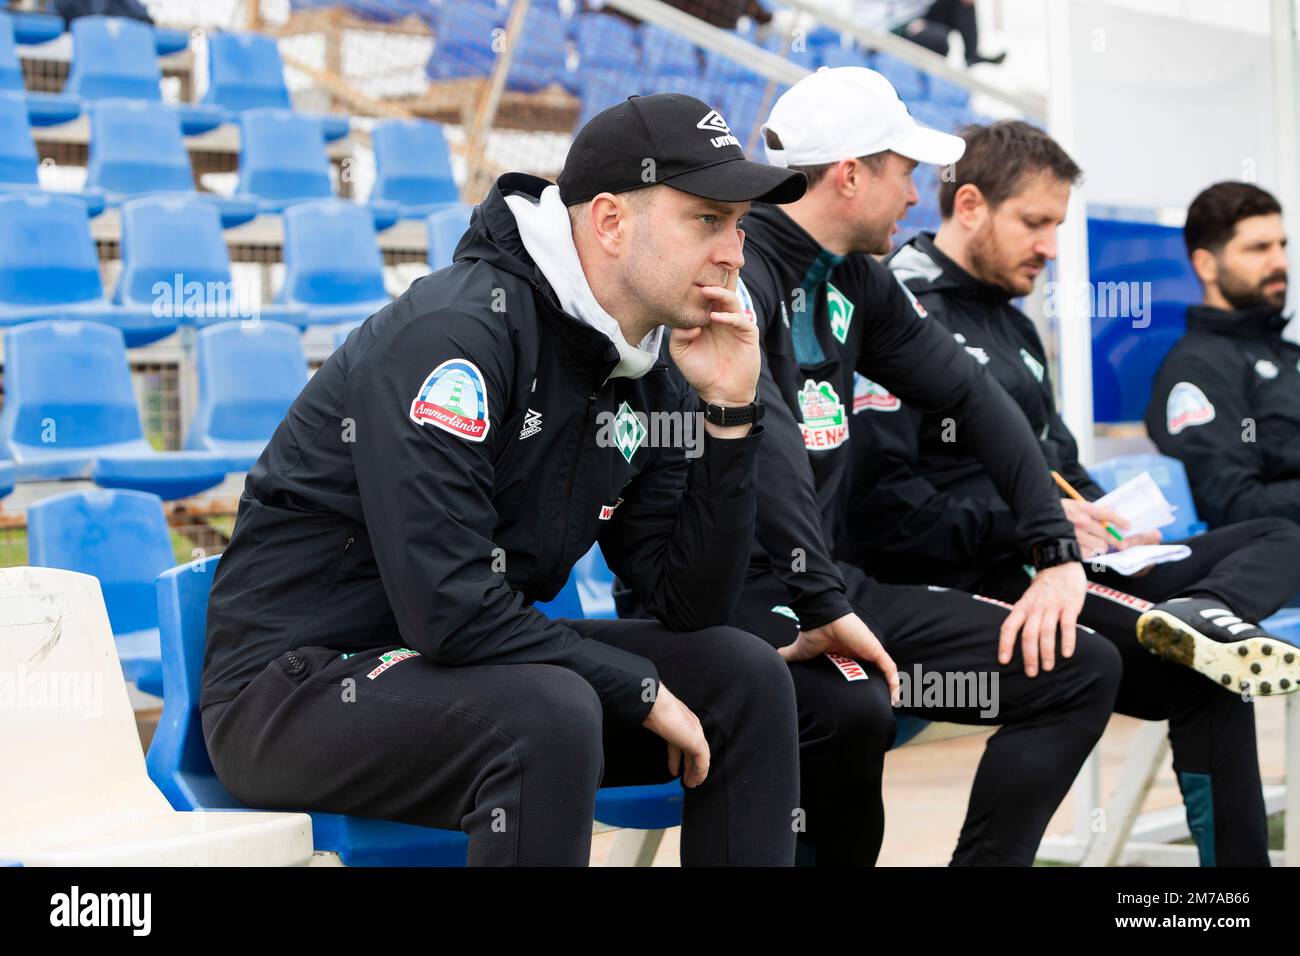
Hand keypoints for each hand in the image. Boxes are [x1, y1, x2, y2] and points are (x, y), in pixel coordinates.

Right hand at [641, 682, 709, 787]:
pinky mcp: (697, 743)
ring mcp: (695, 734)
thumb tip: (642, 726)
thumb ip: (654, 726)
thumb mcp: (652, 720)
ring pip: (701, 758)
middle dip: (690, 767)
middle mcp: (691, 727)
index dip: (677, 759)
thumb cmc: (650, 709)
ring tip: (691, 784)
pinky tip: (695, 781)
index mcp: (681, 722)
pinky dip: (700, 773)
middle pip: (692, 752)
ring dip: (696, 773)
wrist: (655, 704)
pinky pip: (702, 762)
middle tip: (687, 780)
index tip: (674, 770)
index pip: (681, 744)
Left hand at [668, 268, 759, 410]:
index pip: (705, 293)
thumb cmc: (700, 371)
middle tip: (706, 261)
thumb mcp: (680, 352)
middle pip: (722, 289)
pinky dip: (728, 317)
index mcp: (706, 316)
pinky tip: (715, 318)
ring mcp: (736, 323)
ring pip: (731, 300)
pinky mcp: (748, 333)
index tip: (687, 267)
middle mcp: (721, 315)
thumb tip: (689, 322)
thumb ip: (678, 333)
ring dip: (719, 293)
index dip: (700, 280)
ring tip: (705, 291)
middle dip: (717, 274)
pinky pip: (740, 319)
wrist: (720, 392)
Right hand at [778, 612, 900, 703]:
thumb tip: (773, 658)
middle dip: (883, 689)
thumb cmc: (813, 632)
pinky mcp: (875, 649)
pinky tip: (895, 696)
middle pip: (877, 673)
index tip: (866, 702)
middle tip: (884, 707)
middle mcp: (861, 653)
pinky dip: (894, 681)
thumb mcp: (800, 651)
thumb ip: (789, 656)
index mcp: (847, 655)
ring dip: (893, 687)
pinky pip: (889, 667)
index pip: (862, 671)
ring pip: (887, 672)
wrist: (821, 619)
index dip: (866, 684)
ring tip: (894, 704)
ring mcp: (869, 651)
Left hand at [999, 561, 1085, 676]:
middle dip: (1029, 656)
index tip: (1003, 661)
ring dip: (1047, 652)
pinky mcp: (1070, 606)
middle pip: (1028, 634)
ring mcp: (1053, 606)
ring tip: (1048, 668)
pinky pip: (1068, 625)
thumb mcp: (1027, 600)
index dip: (1005, 644)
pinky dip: (1068, 640)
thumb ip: (1023, 618)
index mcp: (1022, 607)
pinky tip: (1067, 654)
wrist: (1060, 565)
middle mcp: (1035, 608)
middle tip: (1031, 673)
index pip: (1009, 626)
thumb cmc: (1042, 589)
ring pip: (1047, 632)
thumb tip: (1015, 642)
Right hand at [1060, 498, 1160, 556]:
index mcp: (1082, 508)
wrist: (1034, 523)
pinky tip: (1084, 550)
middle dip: (1114, 540)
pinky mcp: (1071, 547)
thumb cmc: (1053, 514)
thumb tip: (1109, 511)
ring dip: (1101, 547)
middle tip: (1120, 543)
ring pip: (1100, 546)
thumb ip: (1089, 509)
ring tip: (1097, 547)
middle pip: (1106, 534)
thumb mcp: (1070, 505)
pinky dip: (1089, 553)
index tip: (1128, 526)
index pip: (1107, 514)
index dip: (1120, 520)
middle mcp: (1081, 521)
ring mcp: (1076, 535)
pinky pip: (1088, 554)